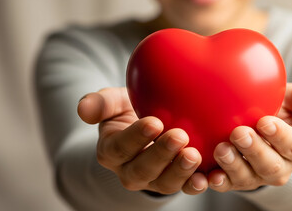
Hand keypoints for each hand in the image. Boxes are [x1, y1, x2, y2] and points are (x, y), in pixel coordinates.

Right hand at [77, 87, 207, 194]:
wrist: (150, 127)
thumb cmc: (131, 110)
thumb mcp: (114, 103)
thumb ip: (100, 103)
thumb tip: (82, 109)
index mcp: (111, 152)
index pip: (120, 148)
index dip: (136, 137)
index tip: (154, 122)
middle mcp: (130, 171)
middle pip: (143, 170)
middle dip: (161, 155)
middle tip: (179, 136)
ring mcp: (154, 181)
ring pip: (165, 184)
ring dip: (180, 172)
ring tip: (194, 155)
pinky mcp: (176, 182)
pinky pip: (186, 188)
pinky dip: (197, 184)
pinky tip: (208, 176)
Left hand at [208, 83, 291, 191]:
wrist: (253, 122)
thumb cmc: (276, 108)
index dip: (279, 135)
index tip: (265, 122)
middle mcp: (280, 167)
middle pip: (270, 165)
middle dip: (254, 151)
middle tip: (239, 133)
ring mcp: (257, 176)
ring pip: (248, 178)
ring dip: (234, 166)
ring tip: (221, 150)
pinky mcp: (236, 181)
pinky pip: (227, 185)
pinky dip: (217, 182)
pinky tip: (208, 176)